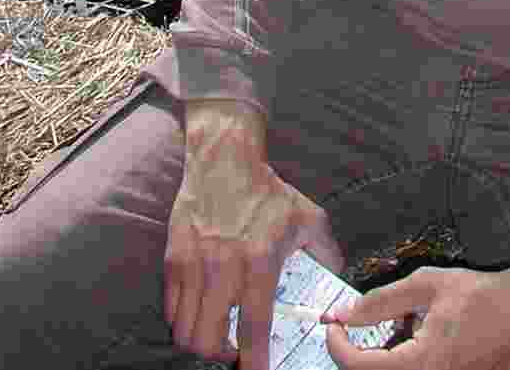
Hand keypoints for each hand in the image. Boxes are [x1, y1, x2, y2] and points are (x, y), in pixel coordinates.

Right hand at [164, 103, 345, 369]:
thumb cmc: (268, 192)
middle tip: (233, 351)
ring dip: (199, 343)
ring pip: (185, 332)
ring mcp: (194, 265)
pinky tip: (200, 311)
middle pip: (208, 341)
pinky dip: (183, 320)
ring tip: (215, 335)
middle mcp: (223, 268)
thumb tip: (338, 276)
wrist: (224, 160)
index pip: (253, 327)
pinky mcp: (173, 258)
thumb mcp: (307, 216)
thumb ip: (327, 250)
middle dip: (221, 357)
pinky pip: (171, 309)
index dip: (254, 361)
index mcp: (260, 262)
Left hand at [321, 250, 509, 369]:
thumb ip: (382, 301)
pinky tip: (417, 335)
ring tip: (398, 325)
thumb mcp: (428, 284)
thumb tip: (344, 313)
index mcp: (423, 363)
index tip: (333, 325)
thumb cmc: (481, 294)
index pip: (361, 368)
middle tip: (356, 325)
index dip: (338, 347)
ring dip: (384, 356)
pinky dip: (405, 358)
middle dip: (359, 353)